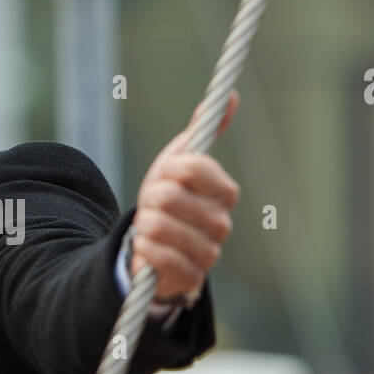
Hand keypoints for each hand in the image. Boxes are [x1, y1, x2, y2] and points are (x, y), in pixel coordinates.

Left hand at [129, 90, 240, 303]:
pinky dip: (144, 248)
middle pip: (169, 195)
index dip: (168, 169)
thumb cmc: (167, 200)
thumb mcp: (178, 162)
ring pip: (159, 225)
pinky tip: (148, 247)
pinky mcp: (191, 277)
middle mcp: (222, 223)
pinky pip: (158, 254)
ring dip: (143, 225)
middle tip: (153, 207)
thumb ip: (203, 130)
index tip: (164, 177)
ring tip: (151, 229)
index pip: (193, 167)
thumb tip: (229, 95)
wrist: (153, 246)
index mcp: (224, 192)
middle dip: (149, 199)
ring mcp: (210, 252)